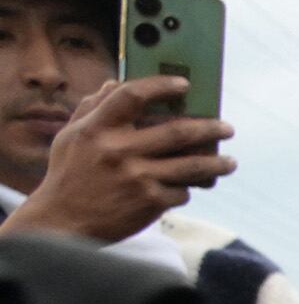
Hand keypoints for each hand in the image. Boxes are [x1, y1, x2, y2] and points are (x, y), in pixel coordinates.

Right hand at [0, 79, 233, 241]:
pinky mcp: (149, 202)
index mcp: (96, 128)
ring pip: (192, 166)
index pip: (132, 96)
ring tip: (230, 162)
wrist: (63, 221)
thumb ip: (93, 108)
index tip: (184, 84)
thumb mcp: (71, 136)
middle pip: (177, 131)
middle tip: (227, 127)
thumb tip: (115, 82)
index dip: (160, 86)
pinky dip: (187, 188)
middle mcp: (118, 151)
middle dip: (210, 128)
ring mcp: (137, 177)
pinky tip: (189, 188)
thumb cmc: (70, 174)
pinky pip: (181, 191)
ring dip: (217, 163)